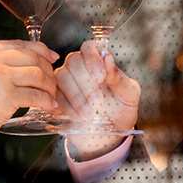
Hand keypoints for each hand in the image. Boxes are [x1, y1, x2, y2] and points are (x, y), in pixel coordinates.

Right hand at [0, 40, 57, 152]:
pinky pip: (36, 95)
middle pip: (31, 56)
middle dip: (47, 69)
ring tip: (51, 95)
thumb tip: (30, 59)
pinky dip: (46, 101)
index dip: (40, 50)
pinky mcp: (5, 96)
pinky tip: (49, 105)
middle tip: (52, 81)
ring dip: (49, 86)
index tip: (52, 57)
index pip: (18, 43)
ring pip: (37, 74)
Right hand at [55, 40, 140, 159]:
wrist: (110, 134)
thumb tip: (107, 58)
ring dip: (76, 96)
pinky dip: (66, 106)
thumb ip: (118, 77)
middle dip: (86, 84)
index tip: (101, 78)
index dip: (93, 60)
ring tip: (90, 115)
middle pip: (73, 62)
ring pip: (62, 77)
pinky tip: (78, 117)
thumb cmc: (121, 109)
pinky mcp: (56, 97)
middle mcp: (78, 66)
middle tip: (98, 103)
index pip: (89, 47)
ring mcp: (65, 81)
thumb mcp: (128, 94)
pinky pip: (54, 95)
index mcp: (97, 60)